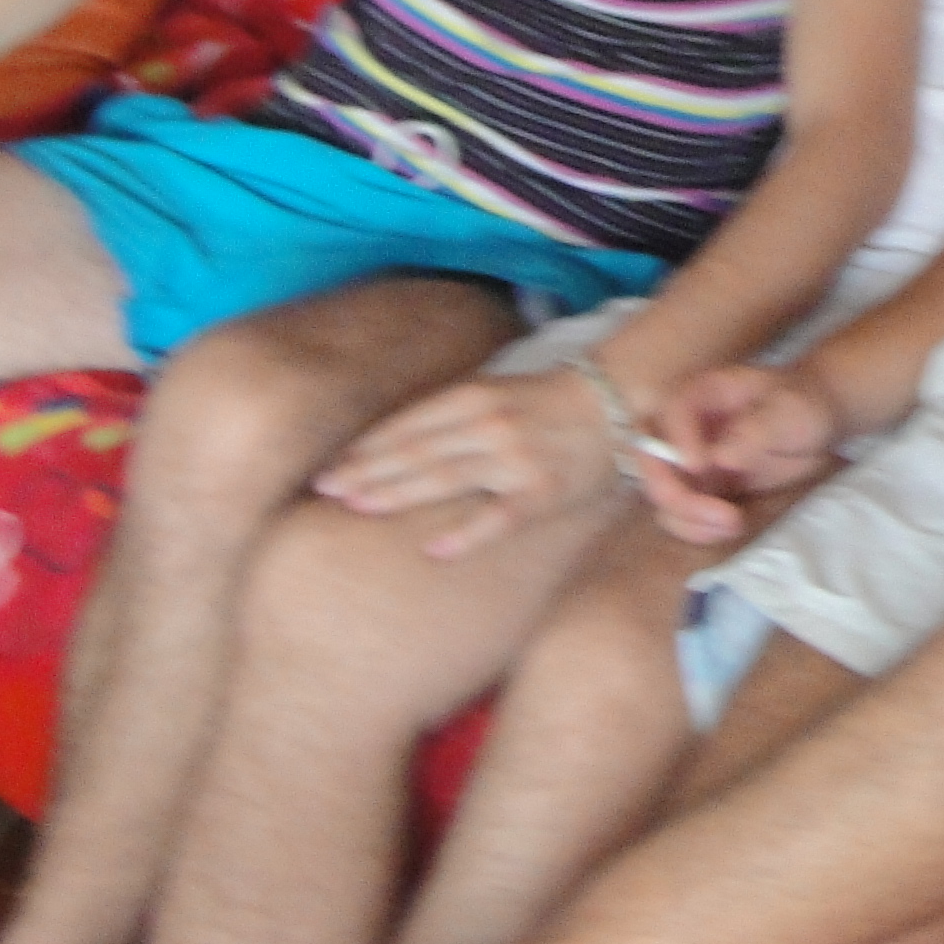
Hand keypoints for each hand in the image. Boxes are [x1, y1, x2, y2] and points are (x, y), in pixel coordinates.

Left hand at [313, 370, 616, 558]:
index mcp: (474, 397)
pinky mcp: (542, 493)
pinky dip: (466, 534)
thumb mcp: (494, 393)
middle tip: (326, 491)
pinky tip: (435, 550)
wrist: (617, 402)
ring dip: (397, 493)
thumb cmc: (548, 402)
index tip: (330, 469)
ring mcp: (515, 459)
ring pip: (445, 478)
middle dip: (367, 472)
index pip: (408, 425)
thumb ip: (450, 417)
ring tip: (358, 507)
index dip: (366, 449)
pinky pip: (499, 518)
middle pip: (416, 452)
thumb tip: (396, 444)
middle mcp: (489, 425)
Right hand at [629, 365, 844, 544]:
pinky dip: (697, 529)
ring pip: (661, 494)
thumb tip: (720, 457)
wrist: (814, 424)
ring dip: (688, 519)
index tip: (700, 467)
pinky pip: (680, 515)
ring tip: (734, 523)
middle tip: (719, 513)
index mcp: (702, 394)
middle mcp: (685, 428)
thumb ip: (757, 429)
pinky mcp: (698, 491)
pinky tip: (729, 528)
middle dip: (673, 492)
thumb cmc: (802, 404)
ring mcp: (688, 462)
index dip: (676, 441)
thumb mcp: (790, 410)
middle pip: (649, 458)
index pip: (671, 412)